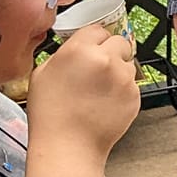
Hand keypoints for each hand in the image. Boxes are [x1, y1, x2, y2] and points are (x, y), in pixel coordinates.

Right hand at [27, 26, 139, 156]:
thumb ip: (63, 55)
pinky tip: (106, 103)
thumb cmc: (51, 115)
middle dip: (111, 52)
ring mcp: (122, 78)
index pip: (98, 29)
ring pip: (128, 63)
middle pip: (119, 42)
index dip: (94, 40)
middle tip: (99, 69)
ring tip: (100, 91)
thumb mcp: (42, 74)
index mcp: (79, 50)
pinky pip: (132, 84)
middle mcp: (105, 60)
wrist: (69, 146)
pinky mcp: (134, 95)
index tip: (93, 47)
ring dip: (119, 71)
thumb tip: (76, 49)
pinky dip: (123, 91)